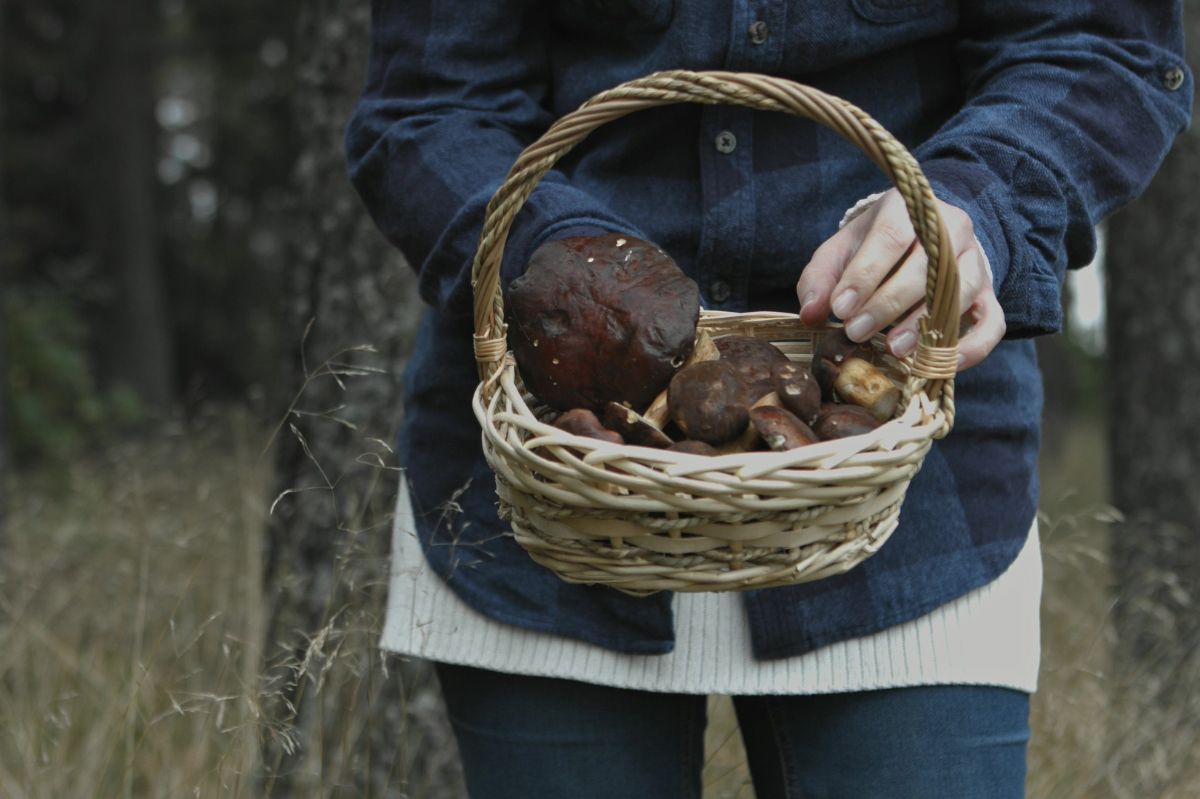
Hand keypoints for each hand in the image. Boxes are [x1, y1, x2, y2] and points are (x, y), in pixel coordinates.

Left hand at [795, 189, 1004, 370]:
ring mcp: (976, 261)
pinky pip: (993, 323)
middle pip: (927, 267)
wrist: (920, 236)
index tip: (841, 308)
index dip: (866, 275)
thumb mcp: (840, 251)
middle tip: (856, 332)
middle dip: (888, 305)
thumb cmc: (874, 246)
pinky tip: (941, 363)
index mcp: (909, 208)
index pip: (891, 238)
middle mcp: (951, 229)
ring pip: (962, 292)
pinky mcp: (990, 294)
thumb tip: (811, 314)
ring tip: (894, 349)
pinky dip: (973, 347)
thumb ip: (820, 279)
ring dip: (927, 324)